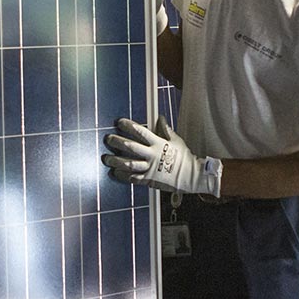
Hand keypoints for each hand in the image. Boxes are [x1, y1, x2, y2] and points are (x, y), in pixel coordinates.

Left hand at [102, 116, 221, 196]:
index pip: (141, 132)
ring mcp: (150, 168)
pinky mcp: (149, 180)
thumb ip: (166, 130)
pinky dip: (123, 176)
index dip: (129, 126)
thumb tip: (160, 118)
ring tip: (106, 158)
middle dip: (118, 142)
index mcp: (159, 144)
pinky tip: (115, 172)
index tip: (119, 122)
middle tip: (108, 139)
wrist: (192, 176)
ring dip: (116, 161)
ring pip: (129, 164)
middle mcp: (152, 155)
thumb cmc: (185, 158)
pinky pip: (133, 178)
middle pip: (131, 147)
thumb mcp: (177, 141)